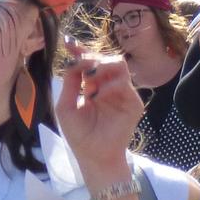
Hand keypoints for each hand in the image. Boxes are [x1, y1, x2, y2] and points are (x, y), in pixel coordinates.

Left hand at [58, 41, 144, 178]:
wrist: (94, 156)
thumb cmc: (79, 135)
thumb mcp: (66, 106)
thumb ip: (69, 82)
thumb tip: (73, 60)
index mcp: (93, 86)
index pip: (89, 62)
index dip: (80, 51)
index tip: (68, 43)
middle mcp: (108, 86)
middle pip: (105, 58)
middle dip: (91, 57)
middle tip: (80, 63)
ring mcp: (122, 93)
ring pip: (119, 64)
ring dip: (103, 66)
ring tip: (90, 78)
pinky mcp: (133, 103)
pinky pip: (125, 83)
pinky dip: (110, 85)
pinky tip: (97, 95)